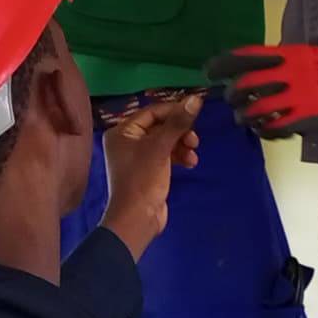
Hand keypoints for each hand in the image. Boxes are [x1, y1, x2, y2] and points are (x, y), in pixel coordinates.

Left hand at [101, 94, 202, 255]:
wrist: (137, 219)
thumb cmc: (142, 179)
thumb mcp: (161, 148)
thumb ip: (178, 123)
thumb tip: (196, 99)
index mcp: (122, 132)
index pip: (152, 112)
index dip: (174, 111)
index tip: (195, 112)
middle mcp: (127, 141)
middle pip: (160, 126)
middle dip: (180, 131)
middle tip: (194, 139)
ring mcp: (138, 157)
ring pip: (166, 141)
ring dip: (182, 144)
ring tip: (193, 154)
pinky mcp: (149, 170)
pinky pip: (166, 155)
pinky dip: (179, 156)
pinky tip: (190, 162)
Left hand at [206, 45, 317, 138]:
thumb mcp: (309, 53)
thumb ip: (283, 58)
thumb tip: (257, 62)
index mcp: (290, 54)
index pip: (247, 57)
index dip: (223, 64)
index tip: (209, 71)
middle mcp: (289, 74)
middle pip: (246, 85)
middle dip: (232, 94)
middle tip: (231, 99)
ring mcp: (296, 97)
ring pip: (255, 109)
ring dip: (244, 115)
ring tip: (244, 117)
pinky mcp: (304, 118)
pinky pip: (274, 126)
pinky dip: (264, 129)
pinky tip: (264, 128)